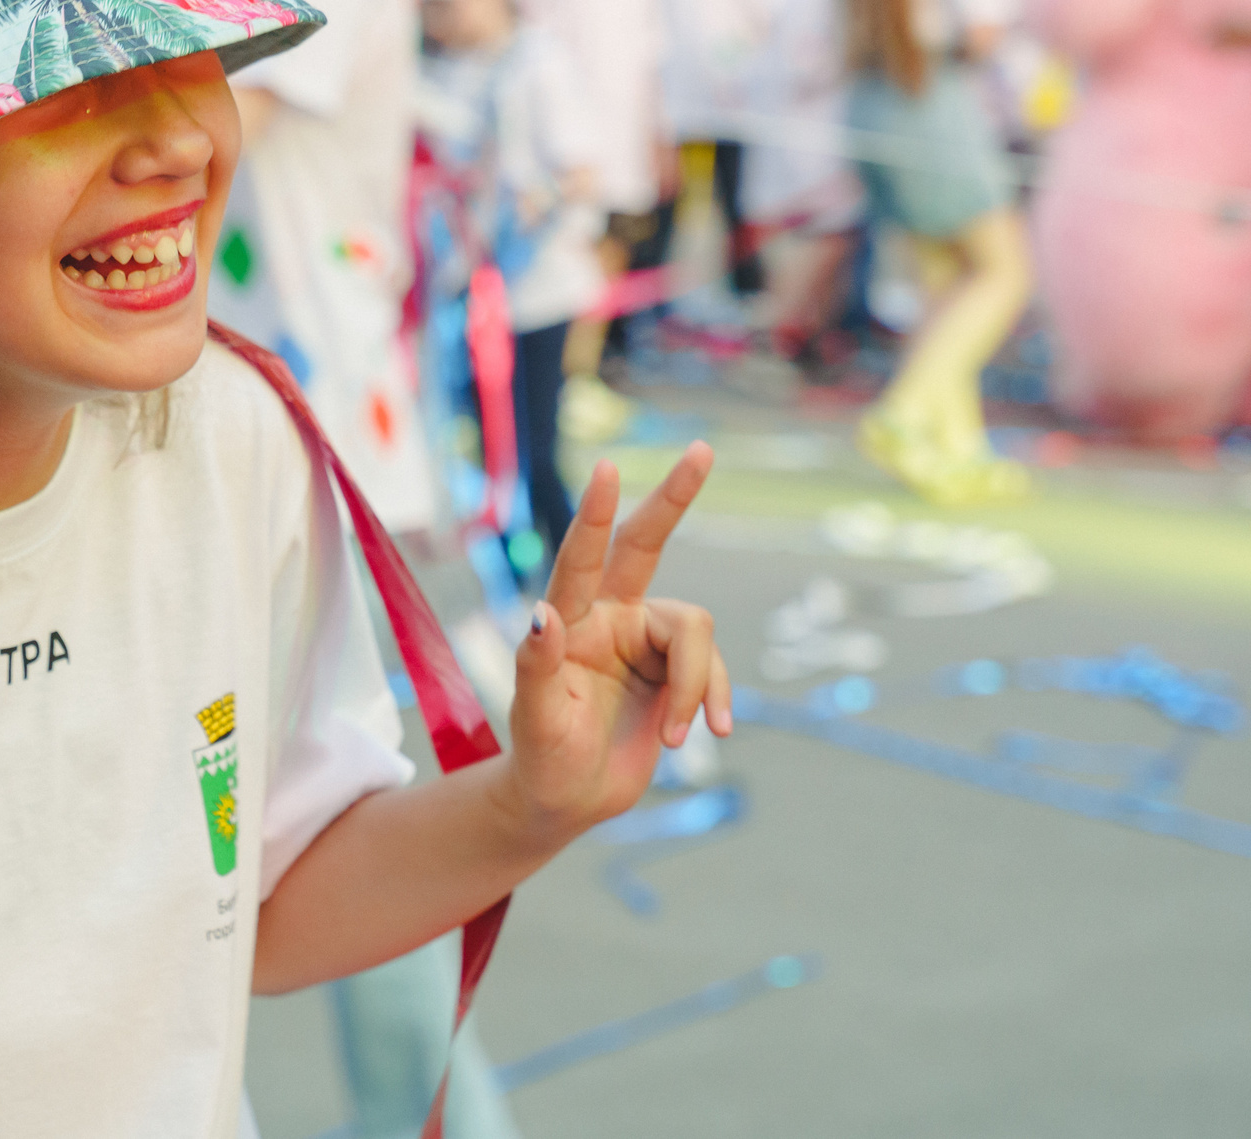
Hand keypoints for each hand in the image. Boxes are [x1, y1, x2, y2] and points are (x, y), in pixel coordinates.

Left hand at [503, 445, 728, 838]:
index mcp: (569, 621)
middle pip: (646, 545)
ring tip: (678, 737)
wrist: (568, 800)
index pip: (582, 558)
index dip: (596, 516)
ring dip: (695, 685)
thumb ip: (536, 667)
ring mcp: (646, 642)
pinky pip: (714, 670)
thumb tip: (541, 613)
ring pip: (696, 632)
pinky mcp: (677, 672)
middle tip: (703, 449)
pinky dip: (715, 700)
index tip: (605, 470)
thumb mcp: (535, 719)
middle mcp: (609, 617)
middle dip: (674, 498)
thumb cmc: (541, 758)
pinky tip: (711, 734)